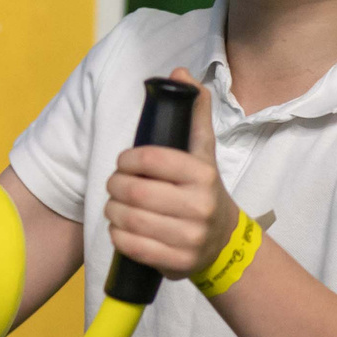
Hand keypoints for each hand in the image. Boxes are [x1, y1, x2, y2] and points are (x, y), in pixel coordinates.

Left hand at [103, 68, 239, 279]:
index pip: (150, 159)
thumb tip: (181, 73)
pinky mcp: (178, 263)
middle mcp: (199, 207)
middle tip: (115, 185)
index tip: (124, 163)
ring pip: (129, 220)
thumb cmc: (202, 190)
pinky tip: (122, 228)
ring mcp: (190, 238)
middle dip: (115, 186)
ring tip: (115, 205)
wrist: (223, 241)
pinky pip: (131, 247)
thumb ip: (193, 113)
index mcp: (202, 175)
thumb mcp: (202, 152)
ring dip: (112, 210)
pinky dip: (118, 235)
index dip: (126, 160)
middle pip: (134, 192)